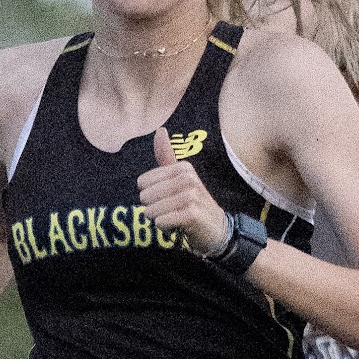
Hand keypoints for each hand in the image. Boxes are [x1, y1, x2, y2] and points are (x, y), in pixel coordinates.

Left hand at [137, 127, 232, 255]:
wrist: (216, 229)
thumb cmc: (193, 203)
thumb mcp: (181, 177)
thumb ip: (167, 156)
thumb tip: (160, 129)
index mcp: (183, 168)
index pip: (142, 183)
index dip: (150, 195)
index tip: (168, 198)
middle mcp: (188, 179)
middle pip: (145, 197)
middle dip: (154, 209)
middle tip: (172, 210)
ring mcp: (191, 196)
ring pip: (151, 211)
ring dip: (159, 219)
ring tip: (175, 218)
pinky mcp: (192, 214)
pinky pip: (161, 222)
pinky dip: (165, 228)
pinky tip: (179, 227)